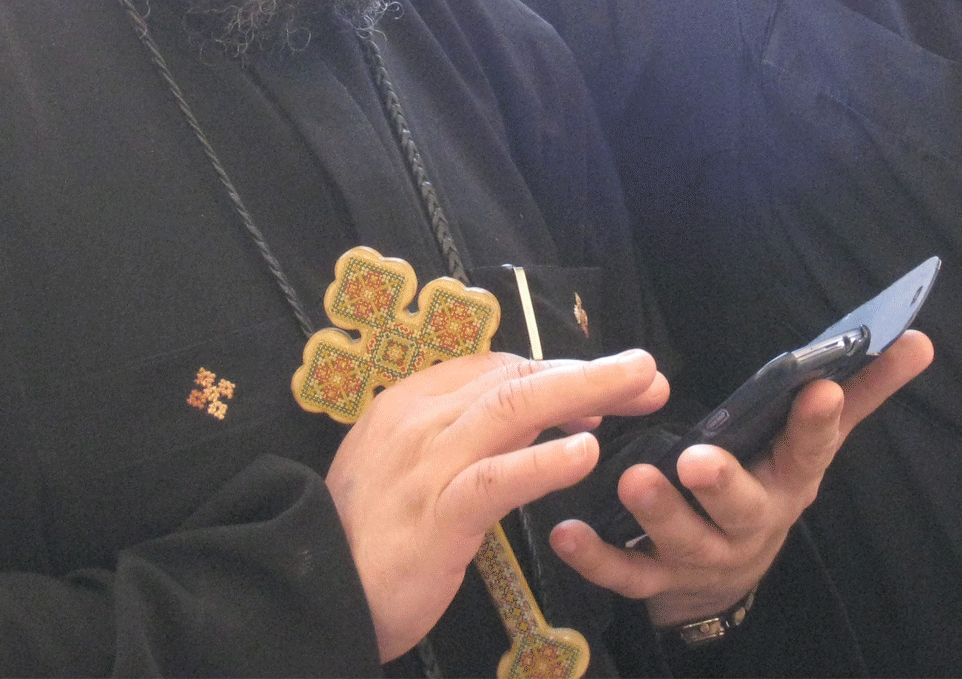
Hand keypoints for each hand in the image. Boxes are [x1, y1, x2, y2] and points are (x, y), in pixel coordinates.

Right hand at [324, 348, 668, 660]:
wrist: (313, 593)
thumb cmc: (366, 536)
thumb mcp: (409, 469)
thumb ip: (463, 439)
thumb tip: (540, 420)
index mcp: (411, 403)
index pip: (498, 369)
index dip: (559, 372)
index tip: (606, 388)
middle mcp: (420, 420)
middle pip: (517, 378)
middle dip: (590, 373)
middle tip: (648, 373)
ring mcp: (427, 463)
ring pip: (515, 408)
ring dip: (585, 392)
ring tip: (638, 387)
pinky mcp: (436, 514)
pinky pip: (496, 478)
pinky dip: (543, 461)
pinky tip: (585, 454)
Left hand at [547, 330, 932, 626]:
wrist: (728, 580)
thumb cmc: (769, 484)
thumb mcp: (813, 441)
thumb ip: (861, 390)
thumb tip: (921, 340)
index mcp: (791, 480)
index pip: (811, 448)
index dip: (817, 422)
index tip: (819, 387)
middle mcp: (752, 523)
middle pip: (742, 508)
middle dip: (722, 484)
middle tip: (697, 459)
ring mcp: (704, 557)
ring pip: (682, 541)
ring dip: (657, 514)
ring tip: (632, 480)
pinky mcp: (659, 582)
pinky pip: (626, 575)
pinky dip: (596, 558)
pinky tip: (567, 533)